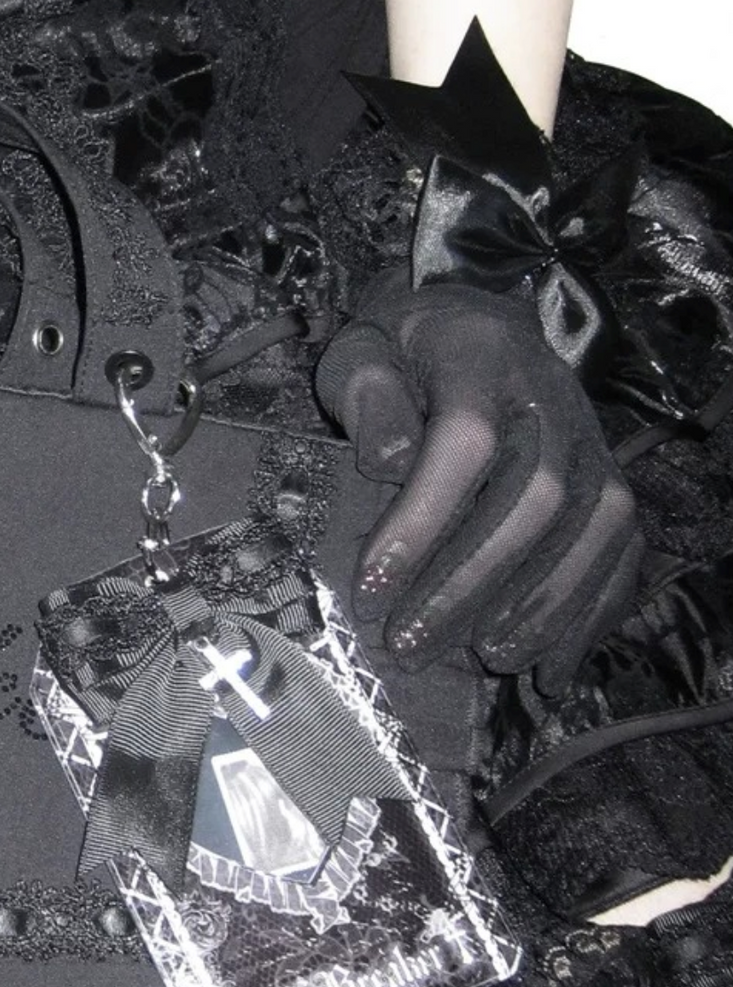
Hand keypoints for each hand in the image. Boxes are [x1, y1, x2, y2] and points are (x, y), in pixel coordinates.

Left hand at [315, 269, 640, 692]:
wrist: (482, 320)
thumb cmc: (406, 350)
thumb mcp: (364, 350)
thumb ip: (366, 394)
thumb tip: (385, 460)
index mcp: (480, 356)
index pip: (462, 442)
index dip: (420, 521)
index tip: (370, 589)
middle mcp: (552, 398)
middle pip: (532, 497)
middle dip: (470, 582)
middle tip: (411, 644)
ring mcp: (593, 441)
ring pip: (590, 527)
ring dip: (541, 604)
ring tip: (488, 660)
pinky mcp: (612, 479)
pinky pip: (622, 548)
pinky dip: (591, 612)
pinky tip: (551, 667)